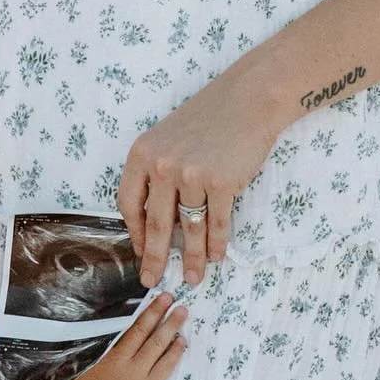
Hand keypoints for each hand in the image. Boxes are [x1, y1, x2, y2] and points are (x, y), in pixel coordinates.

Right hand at [70, 293, 187, 379]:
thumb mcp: (77, 377)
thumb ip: (79, 358)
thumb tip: (70, 339)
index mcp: (107, 356)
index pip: (124, 328)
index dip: (138, 312)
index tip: (147, 295)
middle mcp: (125, 362)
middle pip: (143, 331)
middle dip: (157, 312)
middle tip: (169, 295)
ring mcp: (140, 374)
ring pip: (157, 345)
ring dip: (171, 327)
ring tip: (182, 311)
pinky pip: (166, 366)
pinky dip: (175, 352)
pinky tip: (182, 340)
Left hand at [117, 61, 287, 287]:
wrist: (249, 98)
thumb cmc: (209, 118)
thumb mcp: (168, 140)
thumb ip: (157, 174)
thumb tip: (156, 220)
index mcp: (143, 155)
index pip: (130, 204)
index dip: (135, 233)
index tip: (141, 252)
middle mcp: (163, 165)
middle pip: (156, 225)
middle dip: (155, 259)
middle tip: (152, 281)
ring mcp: (192, 175)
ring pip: (190, 229)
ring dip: (193, 259)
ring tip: (193, 277)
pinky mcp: (221, 183)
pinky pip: (216, 223)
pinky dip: (216, 244)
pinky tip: (216, 257)